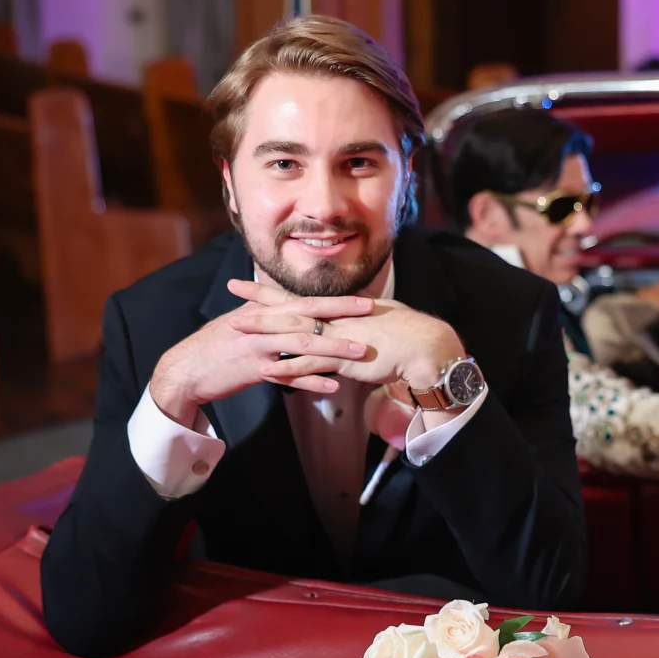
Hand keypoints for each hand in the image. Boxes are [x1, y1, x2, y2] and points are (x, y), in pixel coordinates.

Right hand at [148, 283, 374, 426]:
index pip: (305, 302)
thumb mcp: (242, 323)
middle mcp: (263, 324)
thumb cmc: (216, 346)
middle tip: (373, 314)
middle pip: (308, 317)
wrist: (185, 369)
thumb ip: (268, 315)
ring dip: (334, 348)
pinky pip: (288, 376)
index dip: (335, 301)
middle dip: (342, 314)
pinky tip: (333, 386)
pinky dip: (311, 381)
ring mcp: (259, 347)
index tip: (364, 300)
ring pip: (301, 344)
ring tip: (361, 351)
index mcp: (263, 311)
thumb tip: (292, 309)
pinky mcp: (253, 370)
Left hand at [229, 280, 464, 389]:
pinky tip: (267, 372)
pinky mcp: (344, 361)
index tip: (249, 284)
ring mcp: (338, 338)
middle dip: (259, 301)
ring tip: (237, 330)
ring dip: (265, 332)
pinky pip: (310, 366)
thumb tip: (348, 319)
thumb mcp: (377, 321)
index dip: (273, 291)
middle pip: (291, 308)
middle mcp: (336, 319)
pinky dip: (288, 369)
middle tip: (233, 291)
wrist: (425, 346)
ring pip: (294, 333)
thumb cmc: (407, 335)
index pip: (300, 297)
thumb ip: (356, 322)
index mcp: (341, 310)